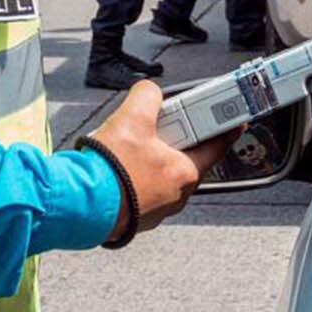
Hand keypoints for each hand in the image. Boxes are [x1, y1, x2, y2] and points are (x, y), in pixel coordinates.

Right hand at [87, 81, 239, 239]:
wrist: (77, 205)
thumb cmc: (108, 171)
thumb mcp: (132, 117)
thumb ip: (147, 96)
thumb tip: (149, 92)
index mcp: (184, 173)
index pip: (216, 146)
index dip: (225, 129)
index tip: (233, 120)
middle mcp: (175, 196)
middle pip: (184, 158)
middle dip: (172, 139)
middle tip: (157, 126)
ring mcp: (155, 210)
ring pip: (161, 174)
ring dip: (149, 159)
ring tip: (127, 147)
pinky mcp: (134, 218)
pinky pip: (142, 190)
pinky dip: (134, 176)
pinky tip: (116, 167)